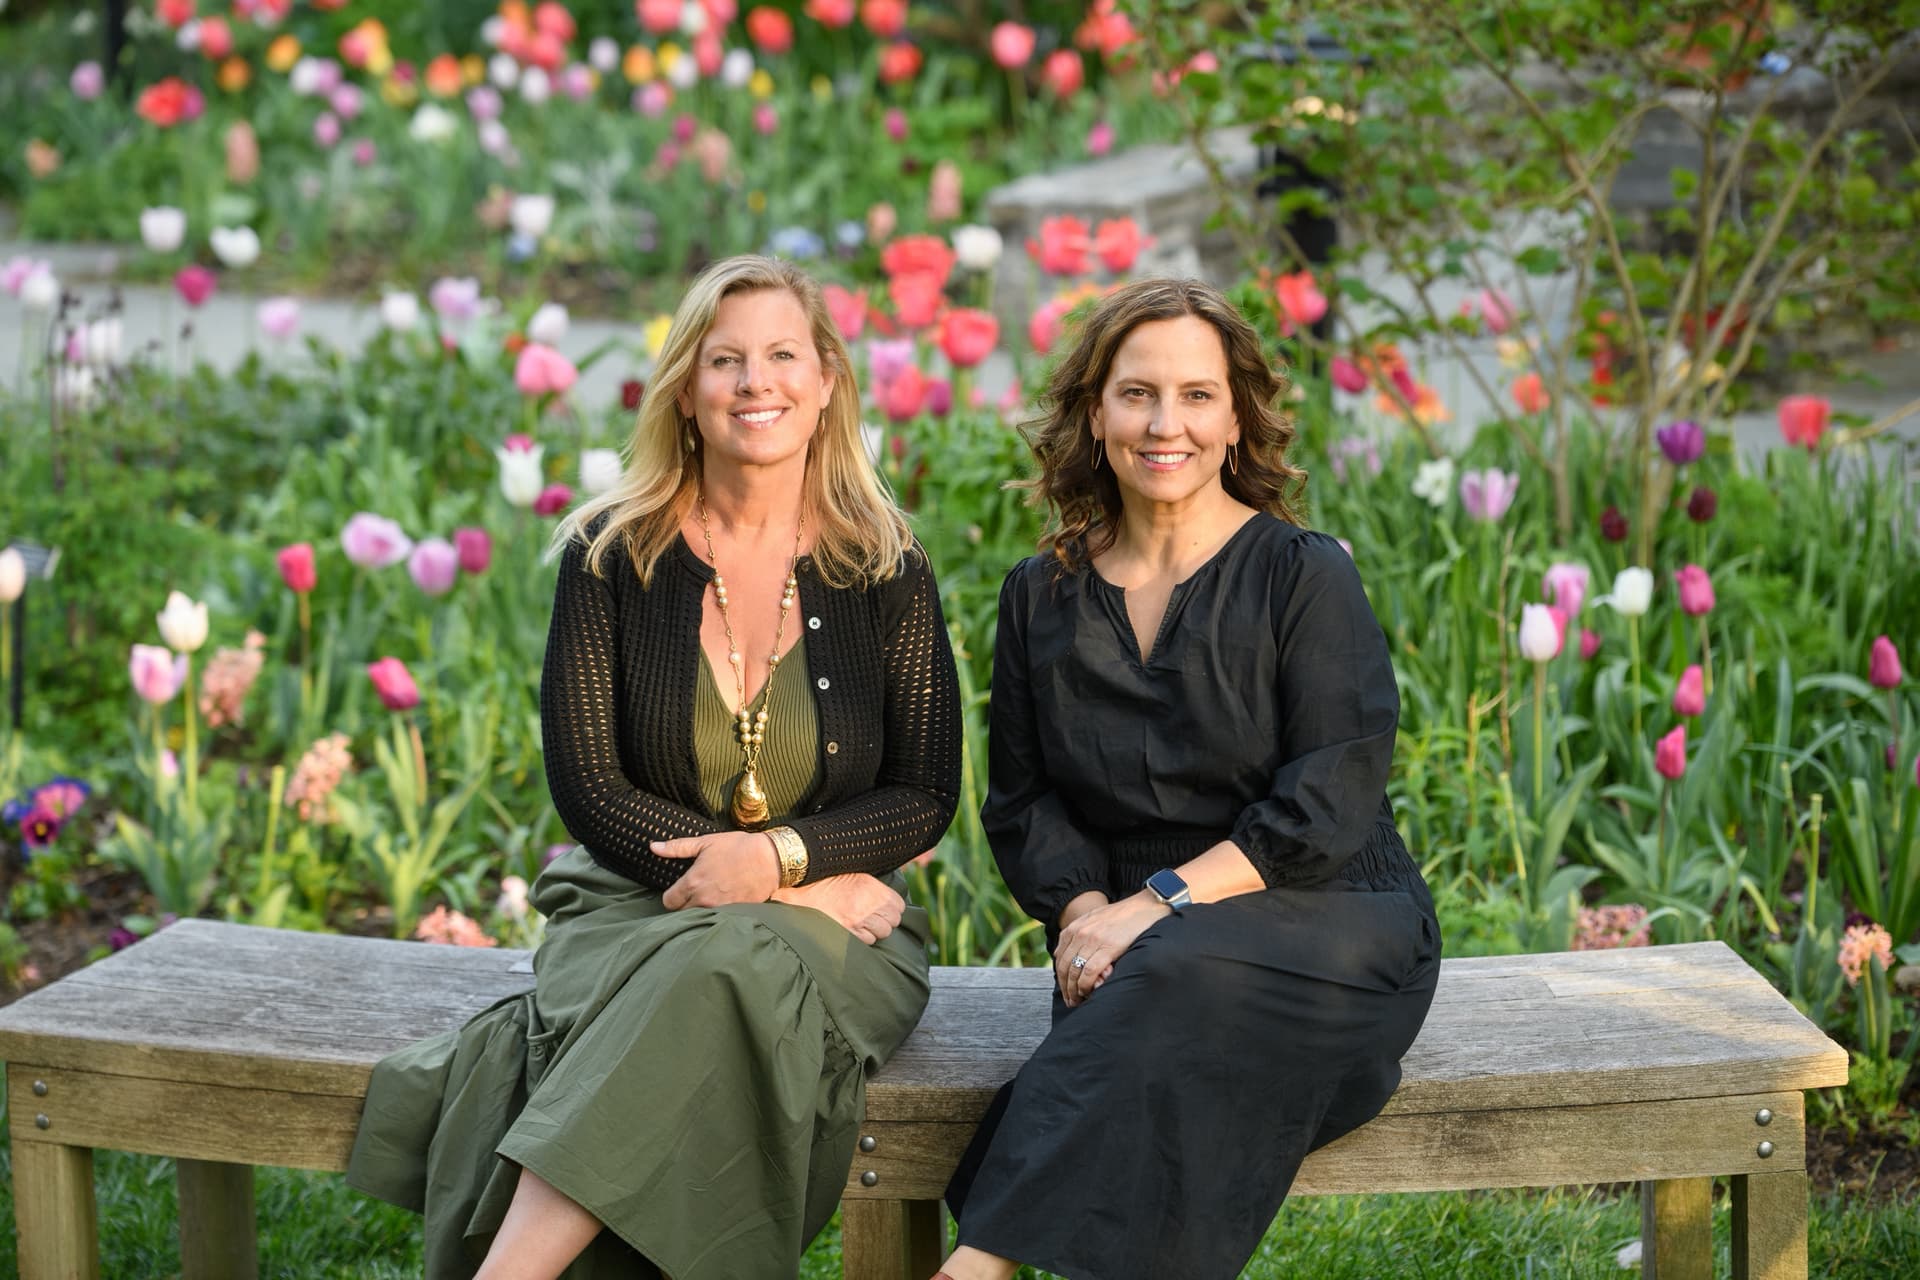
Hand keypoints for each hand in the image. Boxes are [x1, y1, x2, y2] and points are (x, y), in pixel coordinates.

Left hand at [654, 832, 779, 908]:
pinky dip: (718, 915)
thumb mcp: (705, 842)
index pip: (668, 902)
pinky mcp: (734, 914)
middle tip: (694, 893)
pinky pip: (718, 920)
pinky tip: (723, 902)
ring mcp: (720, 909)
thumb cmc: (738, 848)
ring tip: (709, 898)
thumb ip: (677, 847)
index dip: (671, 896)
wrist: (771, 859)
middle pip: (682, 913)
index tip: (679, 890)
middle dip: (685, 904)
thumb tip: (653, 847)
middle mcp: (704, 900)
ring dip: (700, 910)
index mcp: (693, 883)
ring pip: (699, 918)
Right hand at [772, 874, 905, 944]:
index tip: (882, 909)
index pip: (898, 906)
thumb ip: (871, 887)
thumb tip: (886, 901)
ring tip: (858, 924)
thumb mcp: (851, 874)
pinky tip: (849, 931)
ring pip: (881, 934)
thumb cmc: (822, 880)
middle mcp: (867, 904)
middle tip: (870, 918)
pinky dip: (860, 939)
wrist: (795, 889)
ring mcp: (857, 921)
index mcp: (870, 886)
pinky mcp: (846, 934)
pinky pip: (866, 942)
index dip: (891, 909)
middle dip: (884, 921)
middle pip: (892, 922)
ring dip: (872, 932)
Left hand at [1053, 891, 1169, 1007]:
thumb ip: (1075, 933)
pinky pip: (1089, 972)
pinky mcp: (1108, 948)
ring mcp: (1093, 941)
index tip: (1065, 990)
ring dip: (1074, 990)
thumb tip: (1057, 952)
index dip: (1060, 978)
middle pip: (1064, 967)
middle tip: (1070, 1001)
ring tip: (1078, 1001)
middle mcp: (1080, 933)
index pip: (1059, 958)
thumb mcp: (1093, 918)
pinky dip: (1086, 985)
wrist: (1144, 907)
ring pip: (1075, 972)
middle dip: (1065, 988)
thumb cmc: (1122, 915)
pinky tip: (1088, 992)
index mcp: (1075, 927)